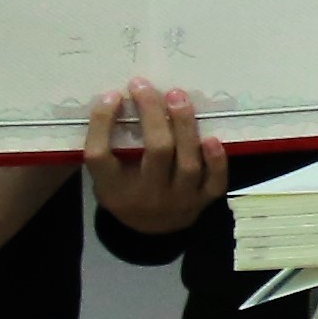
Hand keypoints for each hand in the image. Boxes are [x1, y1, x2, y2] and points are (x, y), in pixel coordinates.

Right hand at [84, 80, 228, 235]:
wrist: (150, 231)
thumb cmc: (125, 190)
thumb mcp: (104, 174)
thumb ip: (104, 142)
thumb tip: (114, 96)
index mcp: (113, 188)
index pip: (100, 156)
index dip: (102, 123)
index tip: (113, 95)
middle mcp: (148, 195)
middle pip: (156, 151)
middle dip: (153, 114)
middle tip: (147, 87)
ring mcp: (180, 200)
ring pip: (188, 163)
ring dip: (185, 127)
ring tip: (177, 98)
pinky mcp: (203, 201)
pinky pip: (215, 182)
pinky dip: (217, 161)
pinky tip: (212, 138)